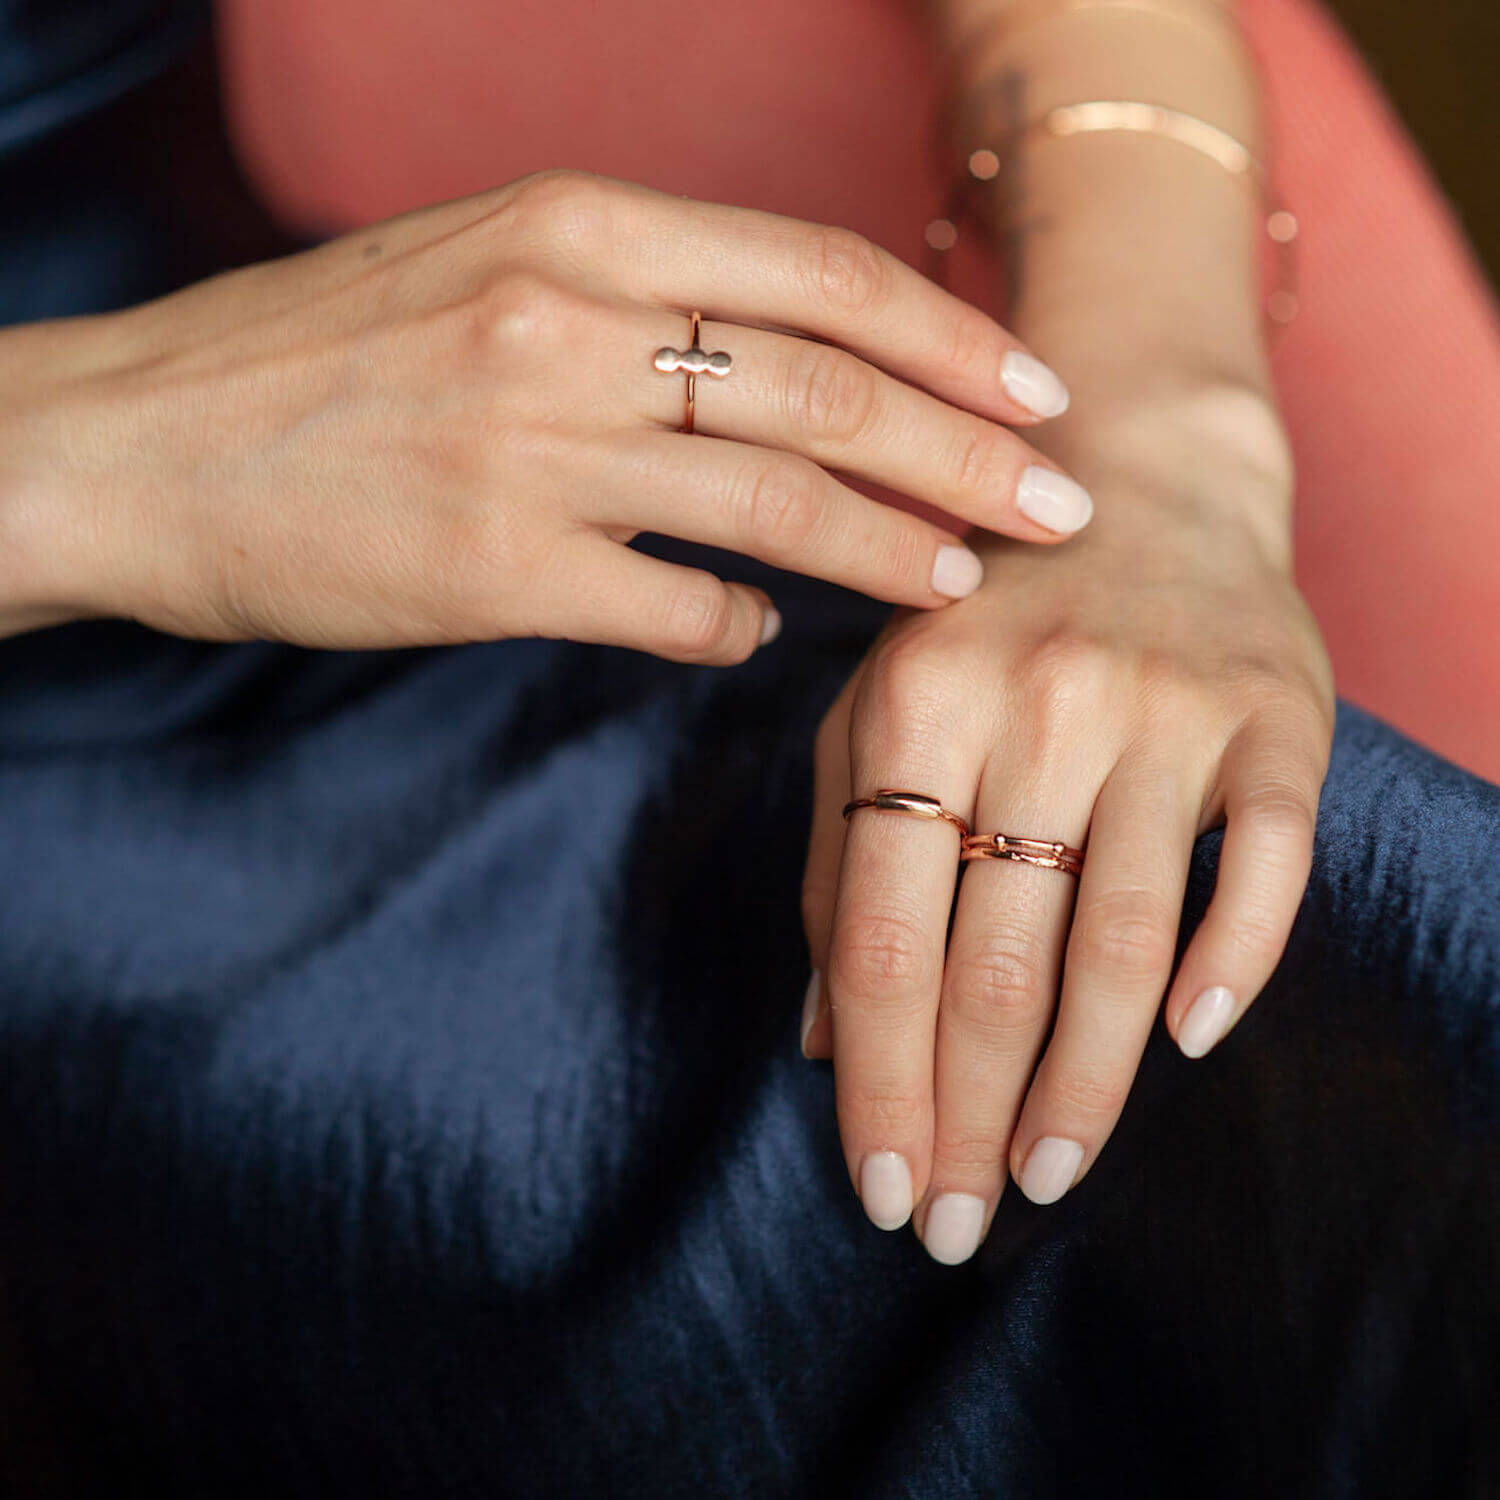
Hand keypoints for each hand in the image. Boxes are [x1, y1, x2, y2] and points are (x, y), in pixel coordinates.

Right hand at [0, 169, 1094, 655]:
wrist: (141, 442)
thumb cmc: (319, 351)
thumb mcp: (481, 261)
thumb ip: (634, 296)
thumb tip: (781, 378)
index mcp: (577, 226)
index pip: (823, 275)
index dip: (952, 339)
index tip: (1036, 395)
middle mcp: (570, 324)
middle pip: (834, 389)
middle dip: (971, 454)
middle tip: (1062, 509)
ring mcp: (535, 451)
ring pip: (780, 503)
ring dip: (892, 551)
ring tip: (964, 583)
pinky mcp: (496, 575)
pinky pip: (675, 609)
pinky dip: (737, 628)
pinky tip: (756, 638)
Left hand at [800, 390, 1334, 1262]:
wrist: (1144, 485)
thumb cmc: (986, 622)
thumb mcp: (877, 712)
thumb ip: (835, 861)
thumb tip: (819, 1037)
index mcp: (913, 703)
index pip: (880, 936)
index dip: (878, 1078)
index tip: (882, 1188)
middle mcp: (1036, 703)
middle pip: (993, 958)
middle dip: (968, 1111)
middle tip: (956, 1224)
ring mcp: (1163, 709)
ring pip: (1118, 937)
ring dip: (1082, 1082)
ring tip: (1046, 1178)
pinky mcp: (1275, 716)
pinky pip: (1264, 863)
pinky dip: (1232, 961)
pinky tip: (1186, 1045)